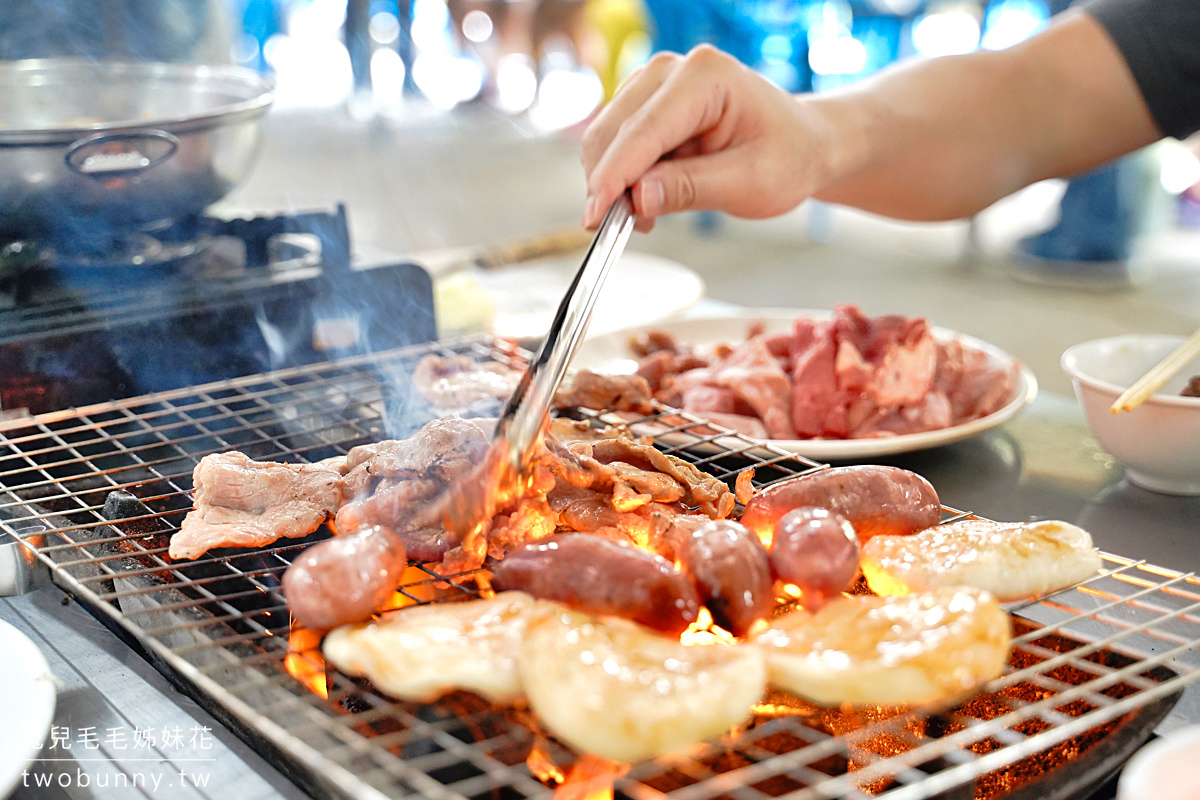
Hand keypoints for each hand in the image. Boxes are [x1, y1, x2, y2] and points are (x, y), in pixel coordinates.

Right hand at [581, 45, 833, 230]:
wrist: (801, 144)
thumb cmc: (788, 156)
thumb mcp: (750, 183)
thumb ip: (691, 188)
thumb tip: (638, 197)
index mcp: (706, 77)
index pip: (644, 131)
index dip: (614, 177)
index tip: (595, 217)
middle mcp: (671, 70)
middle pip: (612, 131)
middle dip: (609, 184)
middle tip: (625, 228)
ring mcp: (653, 83)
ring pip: (605, 138)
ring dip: (614, 183)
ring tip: (649, 216)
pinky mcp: (643, 104)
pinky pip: (614, 143)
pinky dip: (620, 177)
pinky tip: (648, 197)